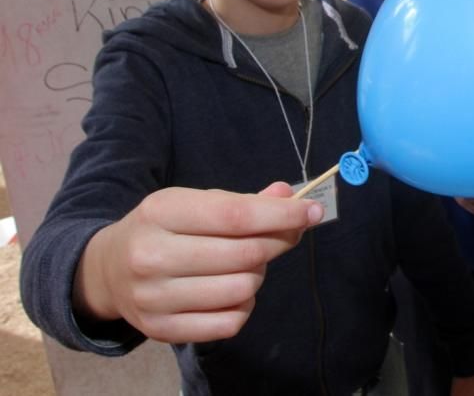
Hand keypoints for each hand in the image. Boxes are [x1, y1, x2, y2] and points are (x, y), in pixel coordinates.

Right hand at [72, 183, 322, 343]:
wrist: (108, 270)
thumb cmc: (165, 229)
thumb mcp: (195, 203)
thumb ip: (244, 202)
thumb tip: (290, 195)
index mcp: (161, 212)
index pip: (236, 215)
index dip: (282, 214)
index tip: (312, 212)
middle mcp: (152, 255)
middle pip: (244, 253)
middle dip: (276, 243)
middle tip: (279, 236)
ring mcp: (154, 297)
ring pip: (242, 289)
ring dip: (257, 275)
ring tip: (245, 264)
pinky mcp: (162, 330)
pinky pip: (230, 323)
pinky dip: (244, 306)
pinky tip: (233, 291)